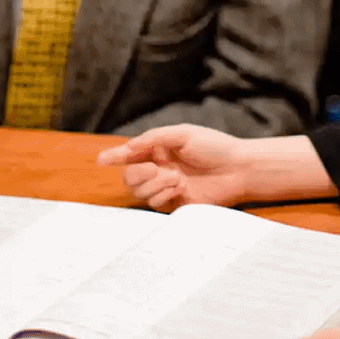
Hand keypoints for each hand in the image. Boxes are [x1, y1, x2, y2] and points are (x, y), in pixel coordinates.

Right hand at [96, 124, 248, 210]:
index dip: (114, 157)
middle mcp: (160, 169)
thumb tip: (128, 148)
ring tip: (176, 178)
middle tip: (154, 169)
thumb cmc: (214, 146)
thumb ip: (153, 139)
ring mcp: (166, 187)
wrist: (238, 169)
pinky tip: (180, 187)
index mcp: (159, 149)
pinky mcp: (175, 204)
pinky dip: (163, 193)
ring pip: (140, 192)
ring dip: (155, 184)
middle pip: (130, 177)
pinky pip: (154, 203)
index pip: (130, 154)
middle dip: (137, 174)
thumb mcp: (182, 134)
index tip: (101, 160)